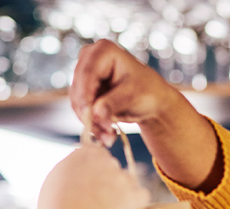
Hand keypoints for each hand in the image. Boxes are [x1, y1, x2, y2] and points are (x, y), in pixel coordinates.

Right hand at [36, 144, 149, 208]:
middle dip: (107, 182)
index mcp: (89, 153)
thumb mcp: (56, 175)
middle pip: (113, 169)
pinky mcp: (135, 196)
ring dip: (121, 193)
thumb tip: (79, 163)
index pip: (98, 156)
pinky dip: (135, 204)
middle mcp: (108, 161)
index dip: (94, 171)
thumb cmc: (56, 205)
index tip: (91, 183)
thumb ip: (73, 165)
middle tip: (97, 200)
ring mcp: (123, 178)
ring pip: (127, 182)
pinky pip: (142, 196)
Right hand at [68, 40, 218, 189]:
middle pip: (78, 89)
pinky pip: (81, 110)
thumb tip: (96, 114)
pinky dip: (92, 124)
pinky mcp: (85, 92)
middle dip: (90, 114)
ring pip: (77, 103)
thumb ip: (113, 103)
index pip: (86, 73)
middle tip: (106, 134)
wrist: (152, 101)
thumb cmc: (147, 92)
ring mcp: (85, 76)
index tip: (89, 117)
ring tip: (109, 137)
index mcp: (103, 50)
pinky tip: (106, 134)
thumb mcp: (133, 96)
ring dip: (91, 123)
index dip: (85, 96)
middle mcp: (89, 59)